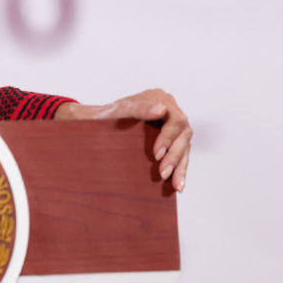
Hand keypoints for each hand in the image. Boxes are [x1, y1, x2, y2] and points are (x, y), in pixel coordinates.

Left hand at [54, 88, 190, 192]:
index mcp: (159, 98)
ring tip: (175, 184)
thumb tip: (160, 109)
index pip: (174, 120)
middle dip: (174, 156)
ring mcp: (172, 124)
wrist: (97, 124)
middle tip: (162, 173)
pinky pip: (182, 154)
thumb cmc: (106, 116)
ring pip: (185, 146)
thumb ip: (137, 108)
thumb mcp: (118, 111)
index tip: (156, 154)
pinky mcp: (172, 138)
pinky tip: (177, 184)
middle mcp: (170, 109)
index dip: (169, 138)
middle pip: (183, 134)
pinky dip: (180, 168)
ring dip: (180, 166)